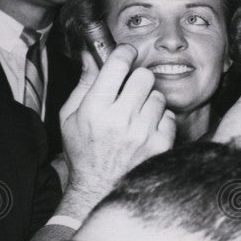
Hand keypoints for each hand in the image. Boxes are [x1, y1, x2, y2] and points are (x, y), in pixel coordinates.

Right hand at [60, 44, 175, 201]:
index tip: (126, 53)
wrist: (99, 188)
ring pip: (158, 96)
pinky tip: (146, 129)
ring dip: (148, 101)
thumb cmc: (83, 149)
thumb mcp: (71, 115)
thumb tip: (91, 52)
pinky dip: (159, 120)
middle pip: (144, 76)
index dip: (124, 52)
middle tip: (130, 90)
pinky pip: (169, 116)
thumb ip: (84, 82)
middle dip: (137, 79)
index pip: (118, 65)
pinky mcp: (160, 145)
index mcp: (95, 109)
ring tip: (136, 115)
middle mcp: (120, 119)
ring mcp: (142, 133)